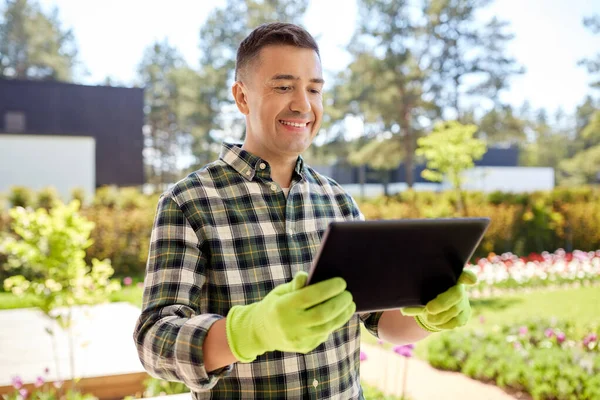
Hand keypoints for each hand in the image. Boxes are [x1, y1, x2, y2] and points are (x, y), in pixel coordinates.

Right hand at [226, 271, 355, 362]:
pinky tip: (340, 314)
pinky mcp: (305, 347)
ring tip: (350, 304)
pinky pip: (324, 335)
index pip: (310, 296)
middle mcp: (290, 325)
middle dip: (340, 303)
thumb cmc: (275, 305)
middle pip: (322, 314)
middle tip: (349, 294)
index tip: (342, 282)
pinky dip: (334, 323)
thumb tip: (308, 275)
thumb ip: (296, 285)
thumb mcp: (280, 292)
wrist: (261, 332)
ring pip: (327, 327)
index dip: (329, 288)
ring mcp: (298, 339)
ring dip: (342, 315)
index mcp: (283, 307)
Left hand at [401, 269, 476, 331]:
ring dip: (439, 316)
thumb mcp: (420, 291)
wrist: (435, 303)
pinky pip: (456, 322)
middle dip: (443, 303)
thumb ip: (415, 298)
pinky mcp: (465, 315)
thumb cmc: (424, 292)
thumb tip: (404, 310)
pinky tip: (435, 323)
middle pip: (456, 295)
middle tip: (428, 309)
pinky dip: (444, 324)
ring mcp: (465, 302)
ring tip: (427, 317)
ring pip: (454, 310)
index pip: (463, 273)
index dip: (468, 276)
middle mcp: (460, 288)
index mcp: (450, 276)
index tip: (471, 280)